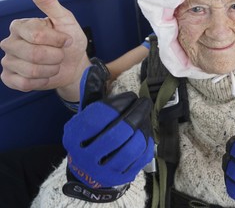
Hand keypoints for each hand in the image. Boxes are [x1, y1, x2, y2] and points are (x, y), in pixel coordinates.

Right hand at [0, 0, 88, 92]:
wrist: (74, 65)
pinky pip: (23, 83)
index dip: (58, 40)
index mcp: (21, 26)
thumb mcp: (64, 19)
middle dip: (56, 56)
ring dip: (51, 70)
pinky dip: (41, 82)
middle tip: (59, 54)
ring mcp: (8, 61)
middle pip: (34, 54)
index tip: (65, 39)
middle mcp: (10, 42)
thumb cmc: (69, 41)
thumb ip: (48, 0)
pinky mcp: (10, 78)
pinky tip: (44, 75)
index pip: (38, 35)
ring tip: (53, 64)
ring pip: (30, 71)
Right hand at [63, 65, 153, 188]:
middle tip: (144, 102)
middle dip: (135, 114)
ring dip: (142, 128)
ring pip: (130, 147)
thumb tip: (94, 71)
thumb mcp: (86, 116)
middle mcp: (84, 156)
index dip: (118, 103)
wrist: (88, 173)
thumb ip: (91, 94)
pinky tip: (146, 131)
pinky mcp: (119, 178)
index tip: (130, 95)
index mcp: (73, 136)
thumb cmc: (90, 136)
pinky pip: (139, 158)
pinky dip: (146, 142)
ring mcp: (102, 170)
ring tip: (145, 116)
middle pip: (116, 133)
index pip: (97, 117)